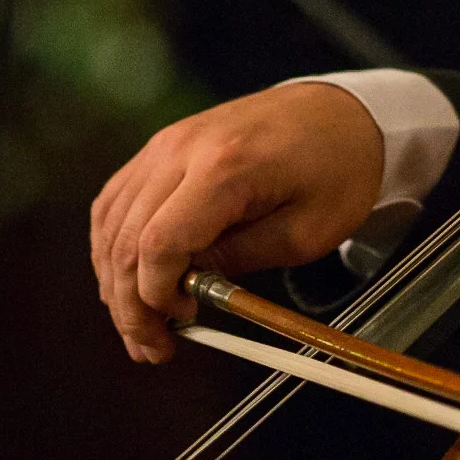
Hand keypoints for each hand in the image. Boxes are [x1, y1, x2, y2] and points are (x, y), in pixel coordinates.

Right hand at [89, 82, 384, 362]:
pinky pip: (118, 199)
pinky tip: (129, 278)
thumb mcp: (307, 231)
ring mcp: (168, 142)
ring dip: (115, 280)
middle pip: (126, 238)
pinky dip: (115, 243)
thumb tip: (184, 288)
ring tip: (140, 323)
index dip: (155, 295)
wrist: (347, 112)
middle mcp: (184, 148)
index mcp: (227, 166)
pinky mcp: (164, 144)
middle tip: (151, 347)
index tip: (181, 322)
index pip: (159, 243)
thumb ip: (240, 260)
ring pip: (112, 222)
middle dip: (129, 304)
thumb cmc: (340, 169)